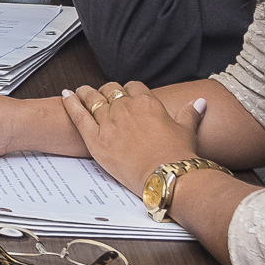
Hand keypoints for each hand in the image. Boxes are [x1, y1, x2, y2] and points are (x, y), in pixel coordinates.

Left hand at [60, 80, 204, 194]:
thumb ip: (190, 114)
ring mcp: (109, 122)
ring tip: (81, 91)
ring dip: (86, 93)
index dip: (129, 90)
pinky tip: (65, 95)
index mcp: (147, 103)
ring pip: (93, 98)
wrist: (167, 177)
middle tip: (102, 94)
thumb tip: (199, 102)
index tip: (127, 94)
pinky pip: (78, 116)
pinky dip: (70, 103)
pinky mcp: (96, 139)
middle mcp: (126, 108)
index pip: (134, 87)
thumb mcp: (187, 131)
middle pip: (111, 90)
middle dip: (107, 90)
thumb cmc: (178, 157)